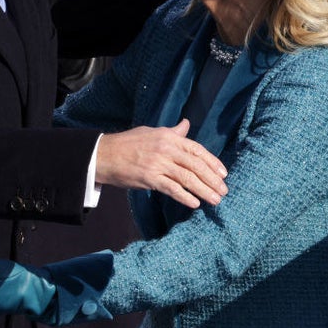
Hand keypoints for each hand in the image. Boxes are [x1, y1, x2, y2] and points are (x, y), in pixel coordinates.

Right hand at [97, 118, 227, 208]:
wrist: (104, 155)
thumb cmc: (128, 143)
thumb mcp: (152, 132)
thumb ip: (172, 132)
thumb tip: (186, 124)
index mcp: (168, 136)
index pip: (196, 149)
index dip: (212, 162)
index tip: (223, 174)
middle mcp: (166, 149)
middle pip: (195, 165)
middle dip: (212, 180)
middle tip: (223, 191)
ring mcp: (158, 164)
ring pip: (187, 178)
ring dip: (204, 190)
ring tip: (215, 200)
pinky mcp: (149, 178)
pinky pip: (172, 189)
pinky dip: (185, 197)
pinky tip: (195, 203)